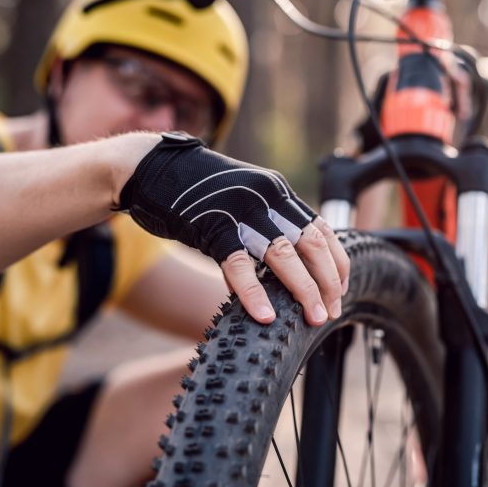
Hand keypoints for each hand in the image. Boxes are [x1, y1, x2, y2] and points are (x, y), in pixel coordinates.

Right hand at [118, 133, 349, 324]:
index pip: (321, 228)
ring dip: (304, 290)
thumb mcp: (240, 197)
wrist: (148, 168)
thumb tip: (286, 260)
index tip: (339, 290)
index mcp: (276, 191)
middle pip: (311, 243)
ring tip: (315, 317)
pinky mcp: (211, 226)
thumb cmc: (192, 190)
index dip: (335, 262)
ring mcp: (239, 211)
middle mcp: (265, 197)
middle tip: (331, 311)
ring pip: (284, 255)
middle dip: (327, 281)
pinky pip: (238, 265)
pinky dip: (255, 293)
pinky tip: (265, 316)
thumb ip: (265, 221)